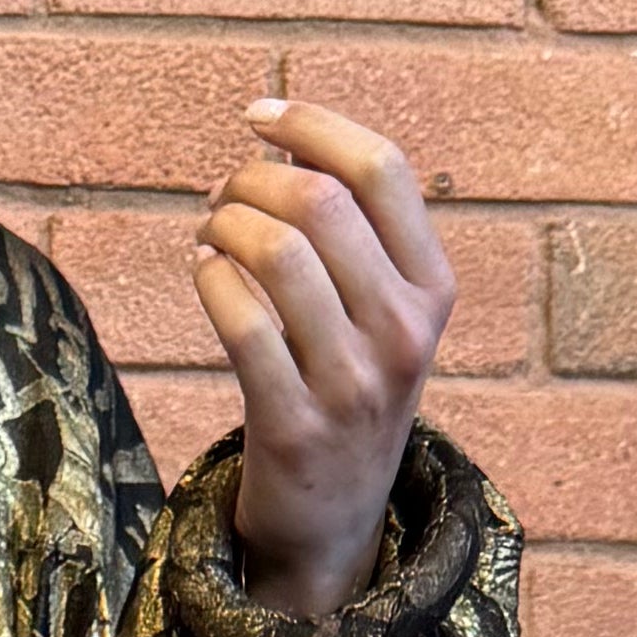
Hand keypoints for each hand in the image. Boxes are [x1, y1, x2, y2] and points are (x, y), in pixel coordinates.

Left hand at [191, 94, 453, 624]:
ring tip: (211, 230)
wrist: (333, 522)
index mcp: (433, 291)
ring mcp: (352, 384)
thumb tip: (274, 134)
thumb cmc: (346, 389)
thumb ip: (350, 232)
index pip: (382, 170)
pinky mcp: (293, 427)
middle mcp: (404, 334)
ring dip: (225, 222)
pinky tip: (203, 272)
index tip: (257, 114)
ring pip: (277, 253)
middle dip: (253, 177)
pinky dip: (209, 279)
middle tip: (224, 192)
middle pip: (321, 202)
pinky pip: (240, 322)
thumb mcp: (380, 314)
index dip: (312, 124)